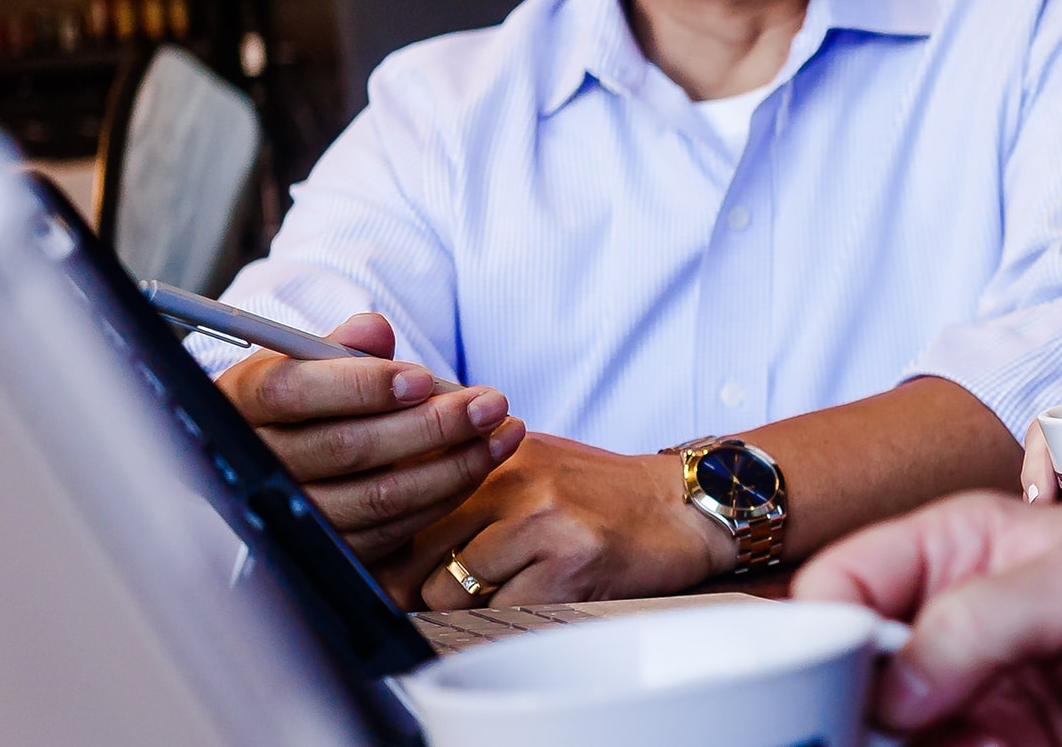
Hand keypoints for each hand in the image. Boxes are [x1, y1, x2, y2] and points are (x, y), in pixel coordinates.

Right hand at [214, 311, 524, 562]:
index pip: (294, 393)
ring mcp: (292, 512)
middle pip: (347, 448)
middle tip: (491, 404)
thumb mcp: (309, 361)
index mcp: (242, 401)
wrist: (281, 451)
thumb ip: (344, 345)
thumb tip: (375, 330)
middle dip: (432, 426)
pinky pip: (393, 530)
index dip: (361, 387)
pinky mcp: (327, 547)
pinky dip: (443, 498)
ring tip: (504, 433)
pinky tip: (479, 466)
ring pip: (378, 496)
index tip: (422, 379)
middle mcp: (258, 462)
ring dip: (453, 465)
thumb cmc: (302, 397)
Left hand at [387, 432, 731, 608]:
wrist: (682, 506)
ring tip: (505, 584)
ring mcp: (543, 517)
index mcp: (492, 447)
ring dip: (464, 602)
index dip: (383, 542)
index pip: (404, 498)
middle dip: (416, 581)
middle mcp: (513, 475)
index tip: (384, 563)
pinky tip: (542, 590)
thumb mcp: (526, 459)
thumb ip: (459, 475)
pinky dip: (509, 613)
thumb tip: (379, 524)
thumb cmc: (596, 492)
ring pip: (449, 587)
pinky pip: (499, 610)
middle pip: (414, 548)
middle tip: (438, 588)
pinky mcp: (570, 562)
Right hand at [799, 491, 1061, 745]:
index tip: (829, 681)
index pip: (847, 581)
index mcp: (962, 549)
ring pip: (882, 731)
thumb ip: (983, 617)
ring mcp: (974, 698)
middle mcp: (955, 625)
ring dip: (880, 742)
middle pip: (847, 671)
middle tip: (868, 732)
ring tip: (933, 740)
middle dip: (837, 706)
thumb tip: (896, 679)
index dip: (821, 630)